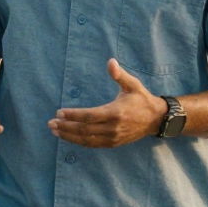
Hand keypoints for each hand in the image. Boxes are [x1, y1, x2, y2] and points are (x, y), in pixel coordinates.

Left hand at [48, 59, 167, 147]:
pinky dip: (79, 142)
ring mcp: (113, 138)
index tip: (59, 112)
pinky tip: (68, 137)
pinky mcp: (113, 143)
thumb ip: (120, 75)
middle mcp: (113, 127)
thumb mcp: (133, 85)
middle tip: (51, 123)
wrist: (156, 119)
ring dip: (69, 136)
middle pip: (85, 130)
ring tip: (55, 131)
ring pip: (87, 140)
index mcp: (116, 112)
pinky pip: (93, 145)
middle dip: (66, 127)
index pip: (89, 116)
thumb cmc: (141, 99)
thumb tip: (110, 61)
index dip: (73, 115)